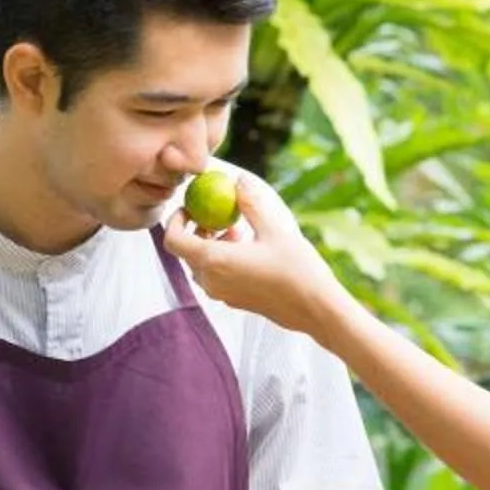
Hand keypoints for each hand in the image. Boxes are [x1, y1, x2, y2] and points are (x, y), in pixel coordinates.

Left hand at [162, 171, 346, 339]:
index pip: (173, 240)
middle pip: (187, 251)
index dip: (176, 220)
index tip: (191, 207)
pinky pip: (216, 276)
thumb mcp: (273, 229)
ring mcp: (221, 294)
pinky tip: (250, 250)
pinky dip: (222, 259)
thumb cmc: (296, 268)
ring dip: (212, 245)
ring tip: (239, 231)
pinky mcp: (234, 301)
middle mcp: (211, 281)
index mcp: (214, 261)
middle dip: (198, 230)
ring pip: (202, 264)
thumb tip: (238, 180)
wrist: (315, 309)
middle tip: (219, 215)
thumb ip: (251, 203)